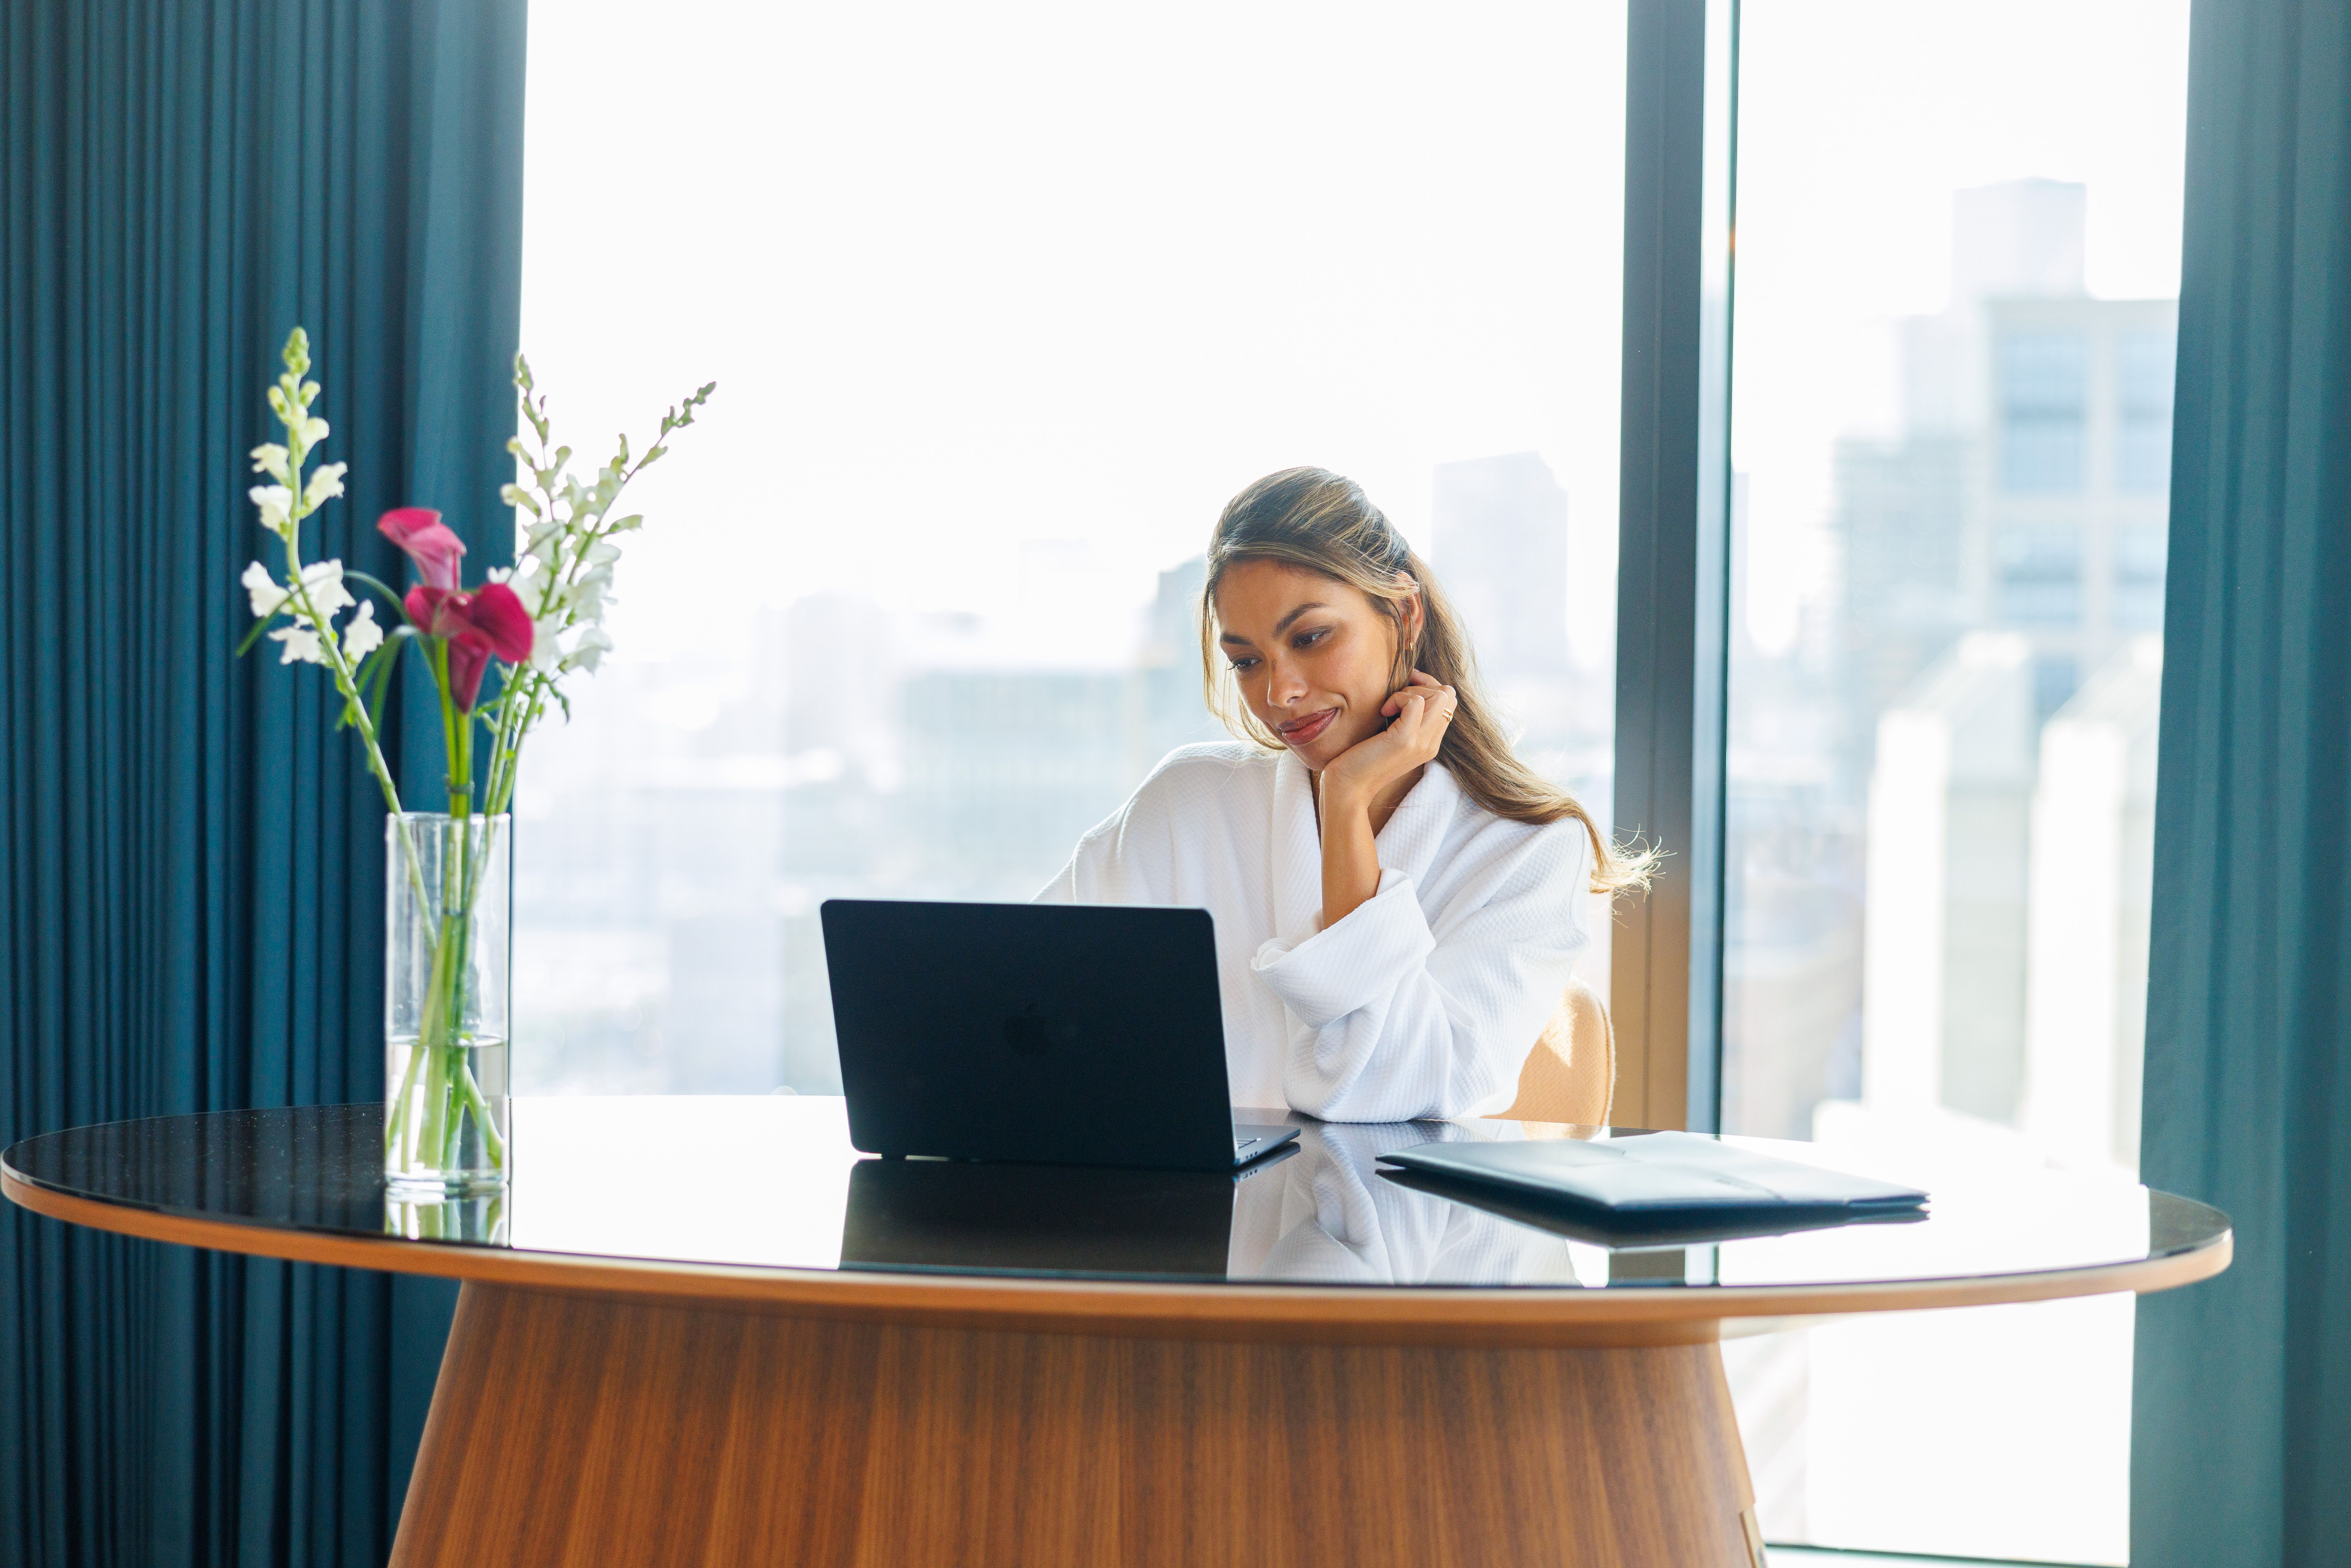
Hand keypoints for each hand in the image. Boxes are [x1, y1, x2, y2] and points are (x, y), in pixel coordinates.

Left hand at [1319, 669, 1457, 817]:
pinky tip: (1382, 713)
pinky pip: (1416, 701)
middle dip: (1422, 684)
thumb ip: (1404, 721)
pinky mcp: (1405, 740)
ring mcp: (1421, 742)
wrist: (1348, 788)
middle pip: (1448, 695)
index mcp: (1429, 743)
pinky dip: (1398, 698)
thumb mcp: (1390, 738)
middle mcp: (1431, 743)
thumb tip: (1405, 692)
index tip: (1403, 690)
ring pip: (1439, 695)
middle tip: (1396, 696)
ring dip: (1410, 691)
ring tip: (1389, 707)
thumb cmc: (1360, 760)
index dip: (1428, 687)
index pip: (1449, 702)